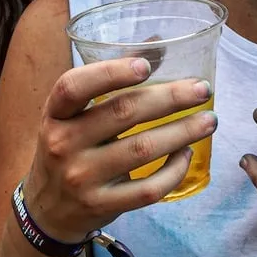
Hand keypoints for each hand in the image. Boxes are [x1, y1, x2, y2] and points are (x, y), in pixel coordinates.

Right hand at [24, 57, 216, 243]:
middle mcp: (63, 144)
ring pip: (142, 149)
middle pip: (123, 113)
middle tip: (202, 89)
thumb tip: (158, 46)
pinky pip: (148, 188)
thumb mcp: (73, 117)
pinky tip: (186, 154)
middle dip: (170, 98)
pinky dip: (174, 170)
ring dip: (182, 132)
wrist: (47, 210)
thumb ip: (109, 84)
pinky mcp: (102, 205)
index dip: (110, 73)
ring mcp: (82, 178)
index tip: (146, 66)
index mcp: (55, 115)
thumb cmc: (67, 150)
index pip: (73, 87)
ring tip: (209, 120)